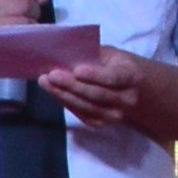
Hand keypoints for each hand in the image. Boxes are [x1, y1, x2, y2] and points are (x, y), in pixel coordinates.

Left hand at [36, 46, 158, 125]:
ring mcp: (115, 115)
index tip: (77, 70)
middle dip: (72, 85)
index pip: (114, 78)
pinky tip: (53, 92)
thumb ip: (93, 55)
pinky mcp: (102, 123)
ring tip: (45, 82)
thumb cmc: (117, 66)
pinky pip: (81, 114)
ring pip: (86, 107)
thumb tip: (65, 53)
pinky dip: (65, 102)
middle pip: (96, 95)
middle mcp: (127, 100)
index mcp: (132, 77)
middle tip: (51, 75)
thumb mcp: (111, 55)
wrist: (133, 91)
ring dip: (63, 95)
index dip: (95, 75)